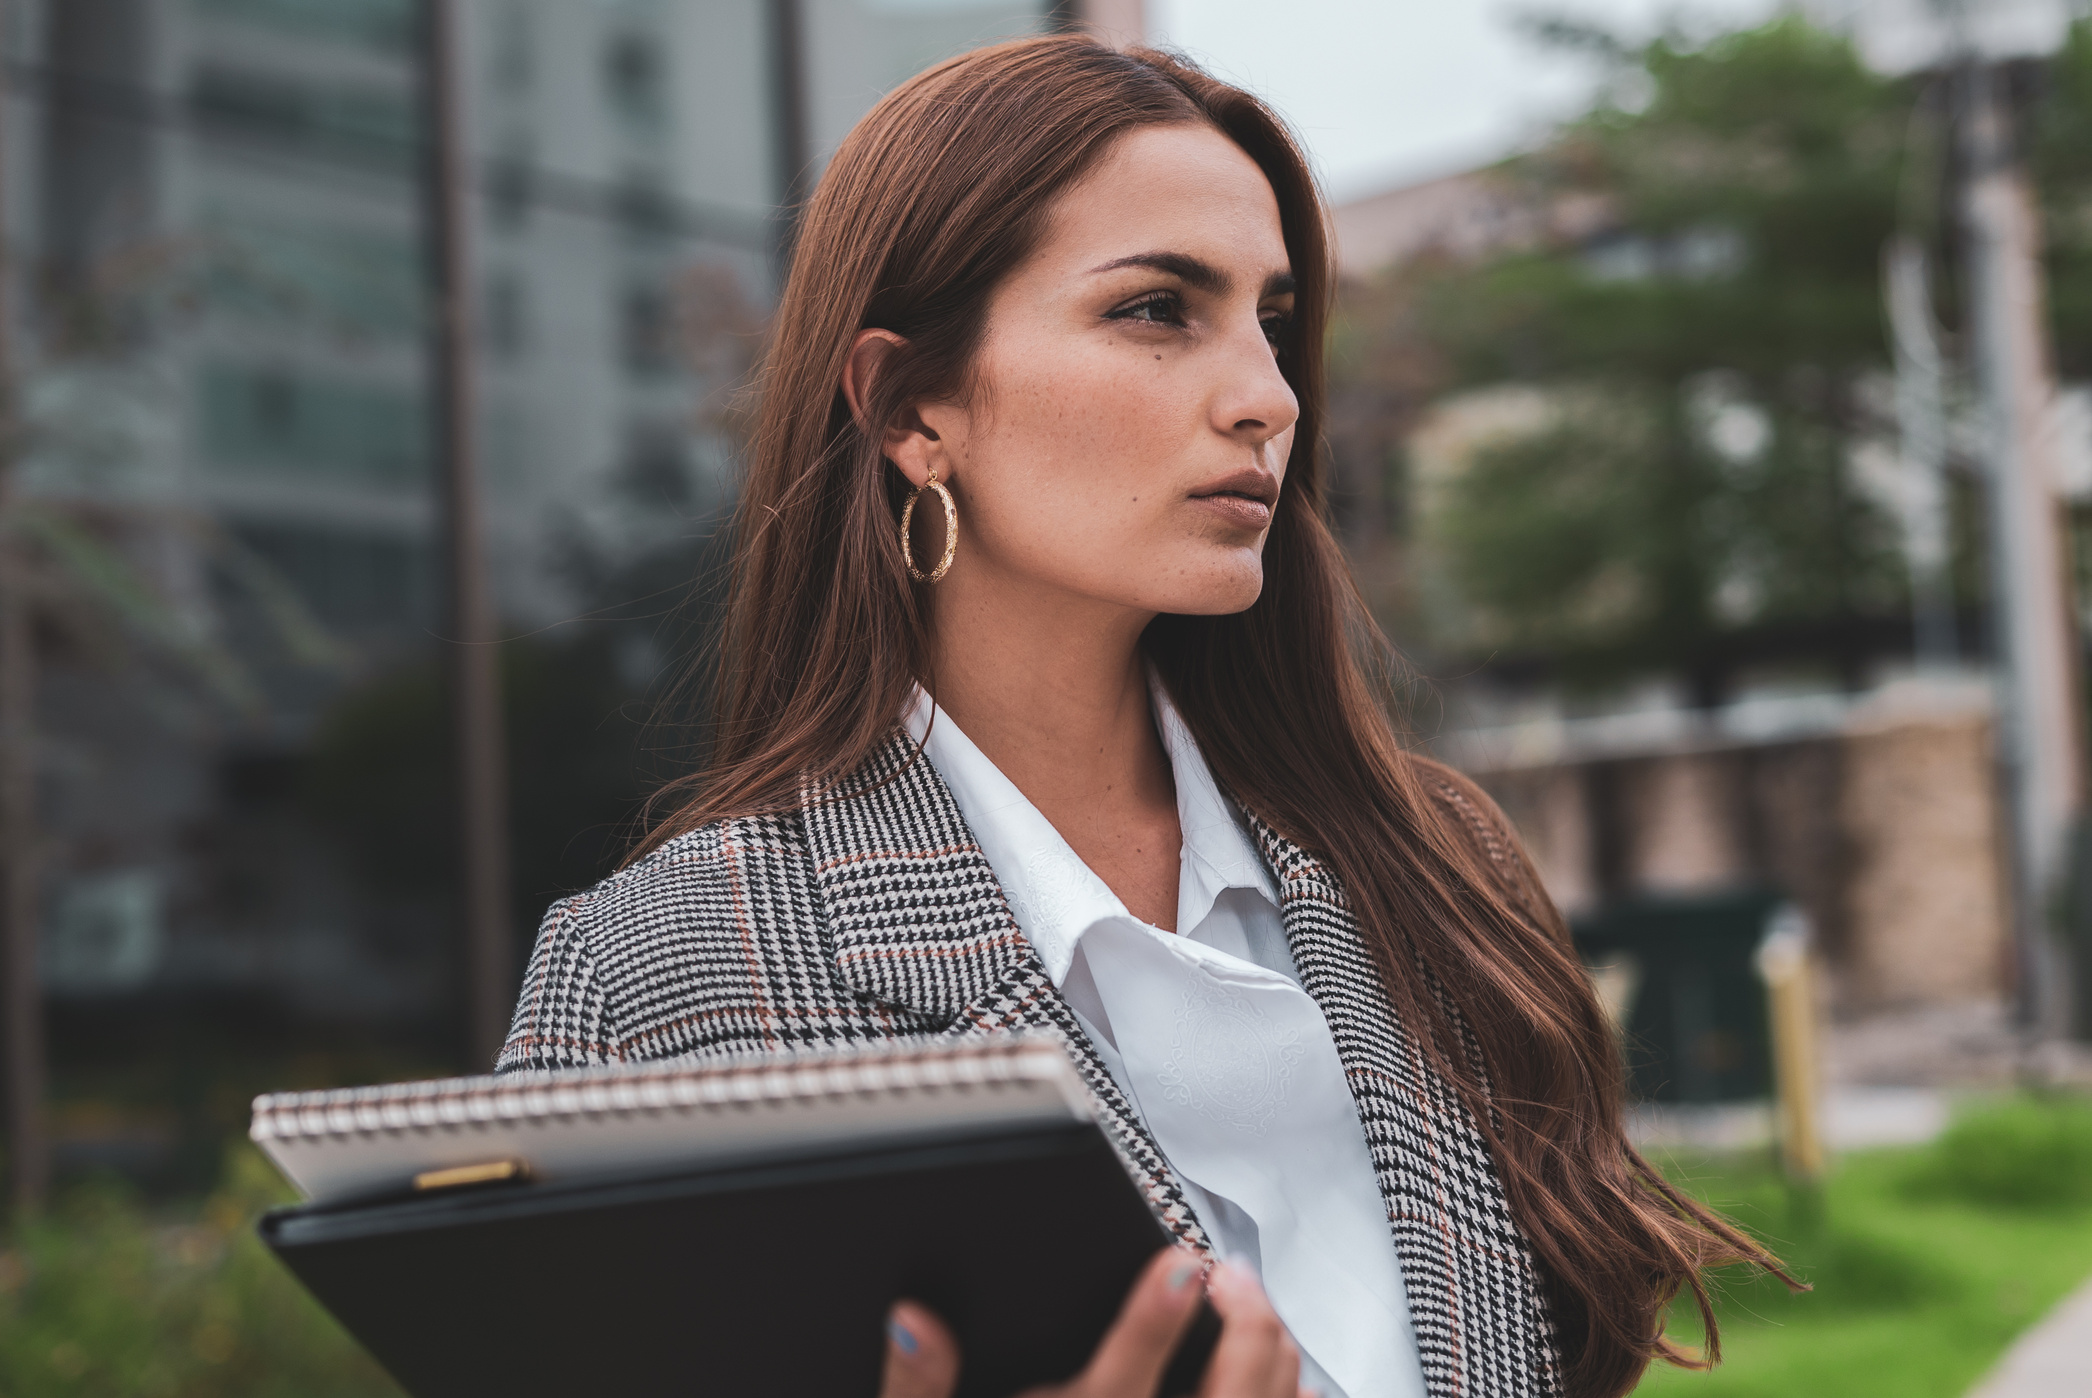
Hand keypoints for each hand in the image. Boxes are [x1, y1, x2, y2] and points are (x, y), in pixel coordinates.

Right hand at [878, 1246, 1307, 1397]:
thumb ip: (917, 1390)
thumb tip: (915, 1322)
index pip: (1119, 1383)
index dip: (1153, 1318)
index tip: (1177, 1263)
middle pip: (1223, 1396)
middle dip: (1242, 1322)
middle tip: (1228, 1275)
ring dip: (1272, 1356)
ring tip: (1254, 1308)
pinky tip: (1285, 1382)